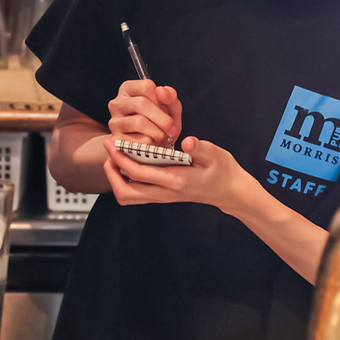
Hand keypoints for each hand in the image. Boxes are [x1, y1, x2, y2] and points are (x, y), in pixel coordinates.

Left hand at [102, 136, 254, 214]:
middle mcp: (165, 193)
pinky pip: (135, 194)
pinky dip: (125, 180)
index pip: (140, 174)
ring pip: (128, 197)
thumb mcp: (215, 155)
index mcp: (176, 181)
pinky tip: (127, 162)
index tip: (113, 143)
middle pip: (126, 193)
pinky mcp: (161, 196)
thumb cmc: (222, 170)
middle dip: (111, 171)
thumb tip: (187, 142)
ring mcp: (162, 197)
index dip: (121, 159)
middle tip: (110, 148)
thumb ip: (200, 148)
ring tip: (114, 157)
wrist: (230, 191)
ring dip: (115, 178)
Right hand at [107, 79, 181, 146]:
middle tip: (171, 129)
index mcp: (128, 89)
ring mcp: (114, 121)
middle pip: (141, 103)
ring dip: (157, 132)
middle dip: (162, 118)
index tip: (168, 111)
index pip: (146, 87)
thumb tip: (160, 90)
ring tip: (161, 136)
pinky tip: (151, 142)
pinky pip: (135, 140)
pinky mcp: (116, 139)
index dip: (161, 100)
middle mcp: (116, 103)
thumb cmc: (160, 123)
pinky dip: (149, 143)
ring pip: (138, 122)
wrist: (151, 148)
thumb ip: (170, 96)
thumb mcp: (170, 108)